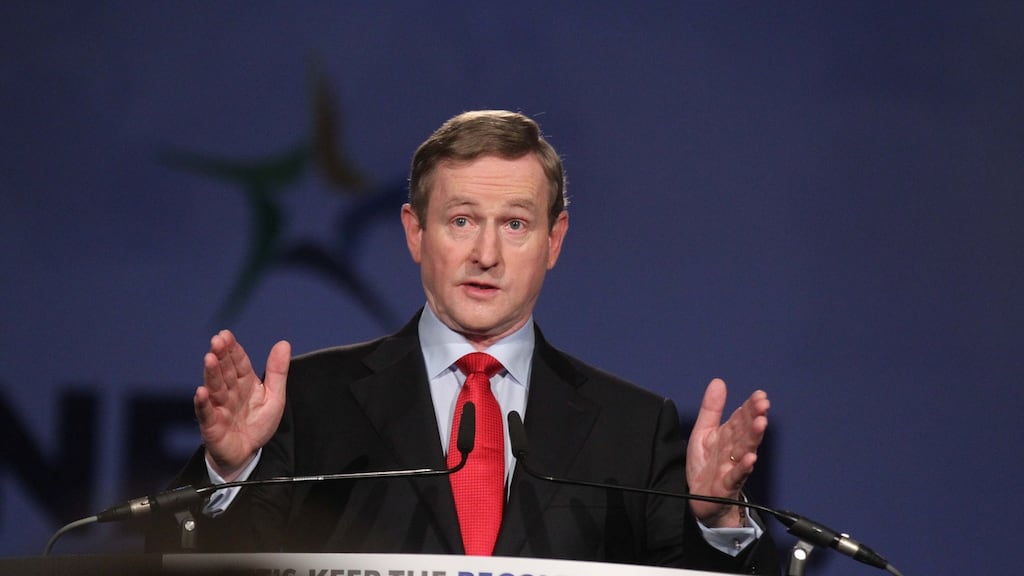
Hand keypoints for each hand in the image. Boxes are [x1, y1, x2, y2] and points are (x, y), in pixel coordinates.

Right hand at [194, 329, 289, 479]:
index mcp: (244, 383)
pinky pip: (206, 413)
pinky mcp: (212, 426)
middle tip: (217, 341)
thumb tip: (283, 343)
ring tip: (209, 359)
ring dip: (211, 374)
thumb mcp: (274, 397)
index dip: (233, 349)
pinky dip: (203, 403)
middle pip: (224, 371)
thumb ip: (277, 371)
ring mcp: (219, 408)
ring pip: (215, 388)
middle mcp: (229, 392)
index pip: (238, 362)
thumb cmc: (257, 424)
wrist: (247, 454)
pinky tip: (201, 391)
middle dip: (221, 356)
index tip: (226, 335)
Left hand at [686, 378, 769, 527]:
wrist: (700, 500)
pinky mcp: (726, 485)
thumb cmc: (706, 466)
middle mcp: (734, 450)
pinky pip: (736, 475)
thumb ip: (712, 409)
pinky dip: (743, 467)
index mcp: (729, 436)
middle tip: (764, 404)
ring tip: (760, 424)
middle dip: (754, 418)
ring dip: (752, 438)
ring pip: (744, 450)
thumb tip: (719, 382)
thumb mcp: (704, 432)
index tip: (760, 395)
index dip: (750, 407)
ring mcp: (732, 468)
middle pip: (745, 432)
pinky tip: (750, 458)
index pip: (741, 418)